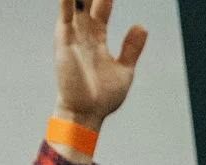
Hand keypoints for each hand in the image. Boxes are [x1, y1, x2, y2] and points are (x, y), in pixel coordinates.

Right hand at [55, 0, 148, 131]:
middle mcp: (84, 32)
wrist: (88, 112)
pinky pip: (65, 13)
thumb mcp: (125, 69)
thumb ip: (131, 47)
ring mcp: (73, 34)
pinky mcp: (64, 39)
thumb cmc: (103, 96)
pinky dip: (67, 0)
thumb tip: (141, 25)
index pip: (103, 6)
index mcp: (98, 37)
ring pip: (75, 2)